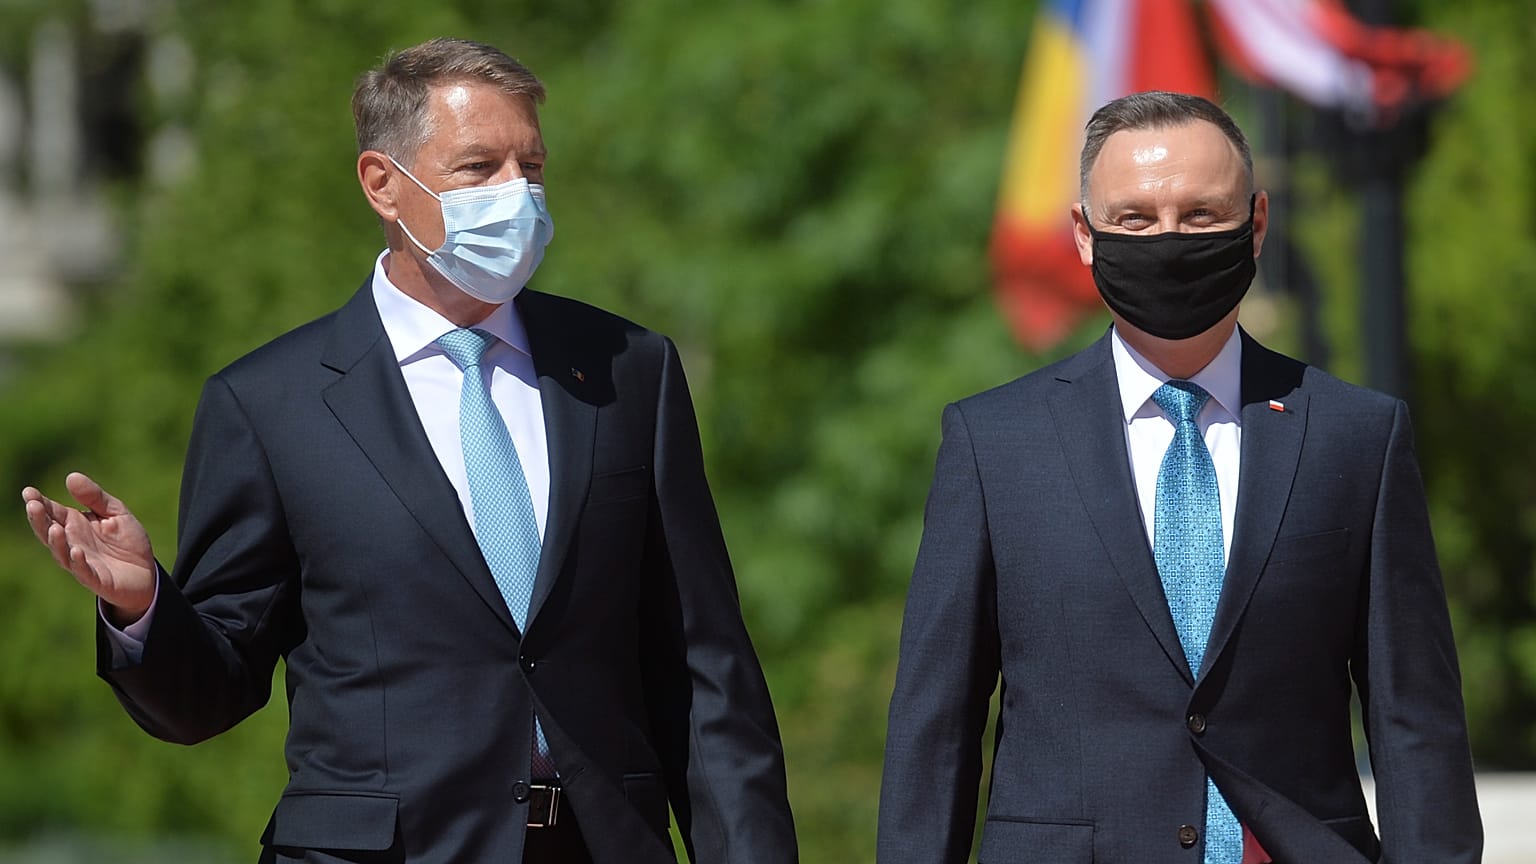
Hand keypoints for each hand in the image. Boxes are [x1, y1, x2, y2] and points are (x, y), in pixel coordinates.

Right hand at [22, 472, 155, 623]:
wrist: (146, 572)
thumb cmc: (127, 541)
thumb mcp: (116, 512)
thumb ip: (95, 497)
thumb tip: (71, 476)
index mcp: (75, 524)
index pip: (52, 512)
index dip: (39, 502)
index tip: (29, 492)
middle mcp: (72, 542)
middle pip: (49, 531)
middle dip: (39, 520)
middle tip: (33, 505)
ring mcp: (81, 562)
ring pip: (61, 552)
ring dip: (56, 541)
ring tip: (54, 528)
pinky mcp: (95, 578)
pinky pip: (83, 571)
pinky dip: (78, 562)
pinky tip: (76, 551)